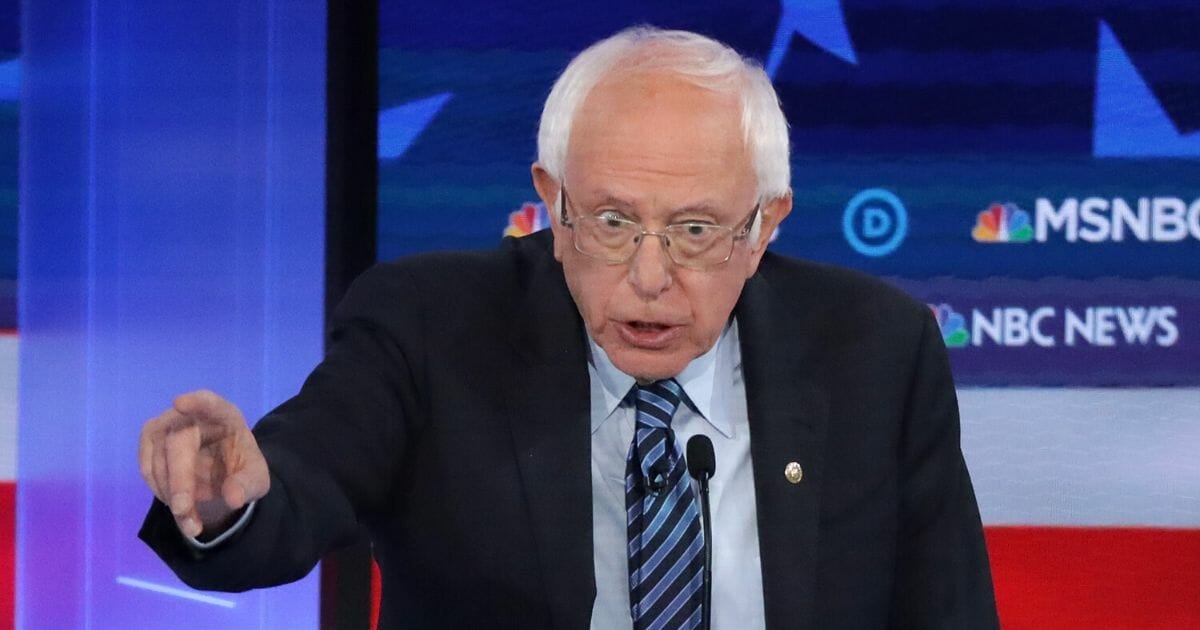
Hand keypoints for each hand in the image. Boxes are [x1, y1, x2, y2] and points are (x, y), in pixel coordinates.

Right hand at [139, 390, 269, 537]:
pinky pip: (147, 471)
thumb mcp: (255, 479)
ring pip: (158, 461)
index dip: (196, 402)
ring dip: (171, 496)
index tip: (181, 403)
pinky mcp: (149, 443)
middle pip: (177, 443)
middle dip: (179, 480)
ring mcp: (166, 426)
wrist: (221, 473)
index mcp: (224, 415)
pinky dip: (162, 495)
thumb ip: (248, 485)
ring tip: (192, 522)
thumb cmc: (239, 466)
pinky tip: (181, 510)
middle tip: (183, 510)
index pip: (209, 403)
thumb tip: (233, 498)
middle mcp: (191, 416)